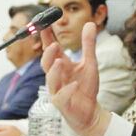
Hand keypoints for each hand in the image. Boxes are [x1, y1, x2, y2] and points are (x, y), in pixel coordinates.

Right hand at [40, 21, 110, 135]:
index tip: (44, 23)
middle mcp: (56, 76)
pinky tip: (74, 84)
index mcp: (61, 65)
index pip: (50, 49)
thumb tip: (89, 23)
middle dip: (47, 54)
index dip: (46, 37)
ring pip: (50, 80)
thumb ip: (88, 44)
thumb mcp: (89, 63)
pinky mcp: (62, 104)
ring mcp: (57, 90)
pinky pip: (61, 97)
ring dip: (54, 71)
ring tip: (60, 62)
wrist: (90, 112)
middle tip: (53, 44)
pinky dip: (67, 90)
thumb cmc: (86, 87)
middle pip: (46, 63)